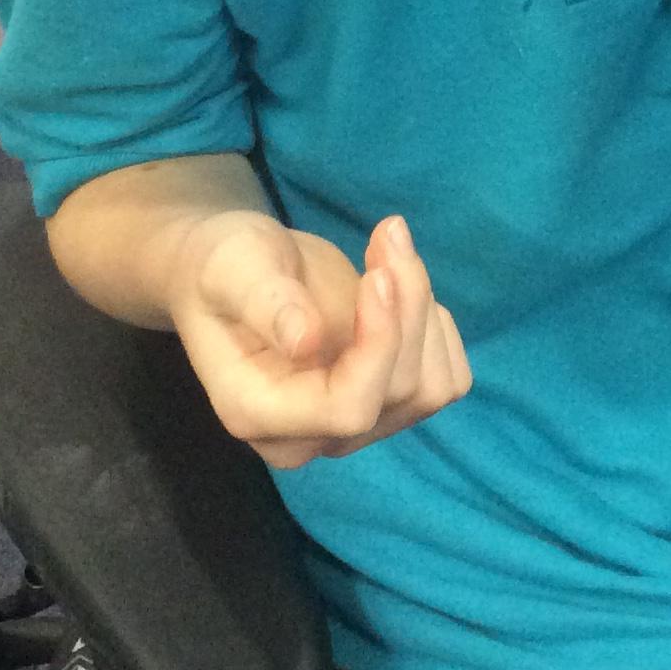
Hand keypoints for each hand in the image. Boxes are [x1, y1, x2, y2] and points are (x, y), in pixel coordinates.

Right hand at [166, 210, 470, 470]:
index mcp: (258, 412)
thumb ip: (265, 304)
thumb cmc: (225, 268)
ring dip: (425, 310)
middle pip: (398, 392)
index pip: (348, 409)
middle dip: (407, 305)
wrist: (239, 274)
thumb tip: (305, 341)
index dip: (379, 344)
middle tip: (389, 232)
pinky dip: (437, 327)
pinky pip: (445, 381)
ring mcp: (352, 428)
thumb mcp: (233, 269)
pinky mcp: (384, 404)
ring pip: (431, 388)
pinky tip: (401, 287)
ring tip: (392, 248)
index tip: (379, 275)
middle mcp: (308, 437)